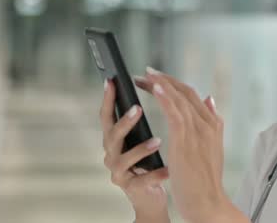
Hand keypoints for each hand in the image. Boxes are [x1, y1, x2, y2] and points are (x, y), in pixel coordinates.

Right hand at [100, 79, 170, 222]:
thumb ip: (143, 118)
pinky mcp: (130, 189)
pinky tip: (168, 170)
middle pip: (111, 134)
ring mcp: (119, 172)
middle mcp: (111, 154)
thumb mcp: (144, 137)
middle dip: (124, 121)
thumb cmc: (148, 162)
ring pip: (123, 159)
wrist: (151, 195)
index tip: (111, 81)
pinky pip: (142, 180)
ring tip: (158, 141)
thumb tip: (155, 86)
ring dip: (140, 149)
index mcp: (115, 139)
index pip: (108, 115)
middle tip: (139, 108)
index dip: (108, 99)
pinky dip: (156, 174)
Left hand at [134, 67, 246, 222]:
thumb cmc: (206, 179)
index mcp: (213, 124)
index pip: (193, 95)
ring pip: (179, 98)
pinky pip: (174, 112)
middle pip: (186, 92)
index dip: (175, 84)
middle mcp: (208, 123)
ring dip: (161, 84)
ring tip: (145, 75)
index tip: (159, 78)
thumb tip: (210, 98)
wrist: (208, 201)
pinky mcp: (186, 139)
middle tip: (147, 72)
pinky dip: (165, 97)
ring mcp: (198, 130)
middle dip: (165, 80)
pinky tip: (154, 87)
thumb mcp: (213, 146)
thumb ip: (212, 121)